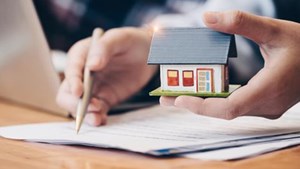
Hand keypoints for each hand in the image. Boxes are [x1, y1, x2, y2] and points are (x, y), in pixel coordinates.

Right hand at [57, 27, 156, 125]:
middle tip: (92, 107)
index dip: (73, 82)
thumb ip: (104, 48)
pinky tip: (102, 120)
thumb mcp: (119, 38)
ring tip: (97, 119)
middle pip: (67, 93)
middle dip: (75, 103)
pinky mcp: (105, 99)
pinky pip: (96, 111)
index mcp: (82, 55)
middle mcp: (83, 74)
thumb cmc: (131, 41)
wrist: (148, 53)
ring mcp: (93, 88)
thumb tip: (91, 65)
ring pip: (79, 106)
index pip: (71, 70)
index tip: (79, 92)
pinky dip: (96, 118)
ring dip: (85, 114)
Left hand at [161, 11, 299, 118]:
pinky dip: (217, 100)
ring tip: (178, 94)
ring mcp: (266, 108)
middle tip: (166, 96)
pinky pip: (235, 106)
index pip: (228, 109)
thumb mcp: (275, 30)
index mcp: (268, 89)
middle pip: (222, 112)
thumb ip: (242, 23)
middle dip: (194, 104)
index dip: (201, 106)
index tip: (178, 99)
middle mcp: (265, 105)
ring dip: (203, 103)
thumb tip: (208, 17)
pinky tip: (202, 91)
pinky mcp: (265, 105)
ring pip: (228, 111)